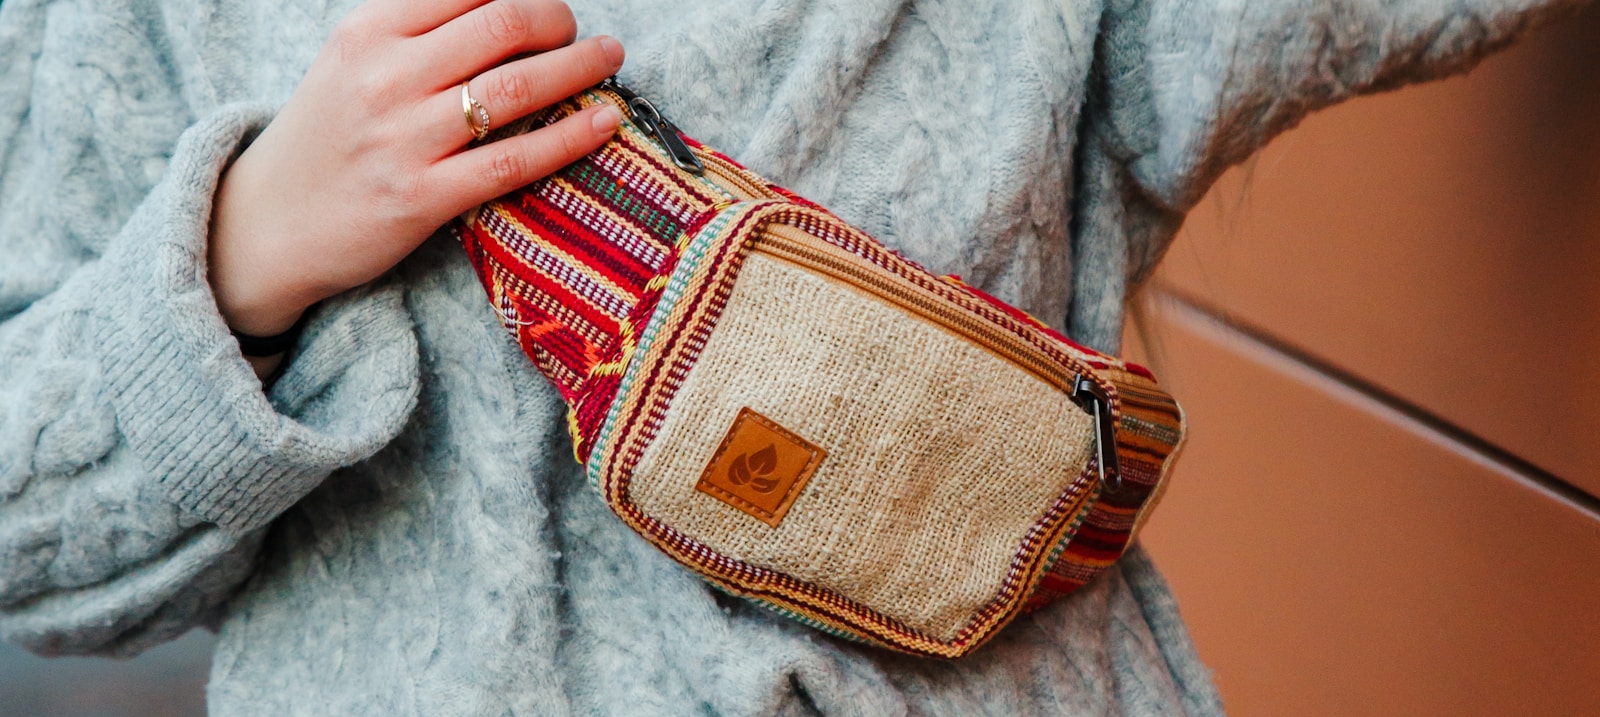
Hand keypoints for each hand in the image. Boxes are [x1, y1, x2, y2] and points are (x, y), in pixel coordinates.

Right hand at [208, 0, 623, 372]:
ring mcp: (403, 139)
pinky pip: (514, 159)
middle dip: (559, 20)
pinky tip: (605, 121)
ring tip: (609, 59)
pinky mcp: (421, 198)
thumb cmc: (328, 135)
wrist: (266, 223)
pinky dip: (571, 136)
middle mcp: (385, 76)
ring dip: (580, 66)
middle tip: (582, 34)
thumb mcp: (354, 58)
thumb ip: (418, 27)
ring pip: (518, 87)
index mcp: (368, 30)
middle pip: (504, 22)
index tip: (547, 5)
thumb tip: (499, 5)